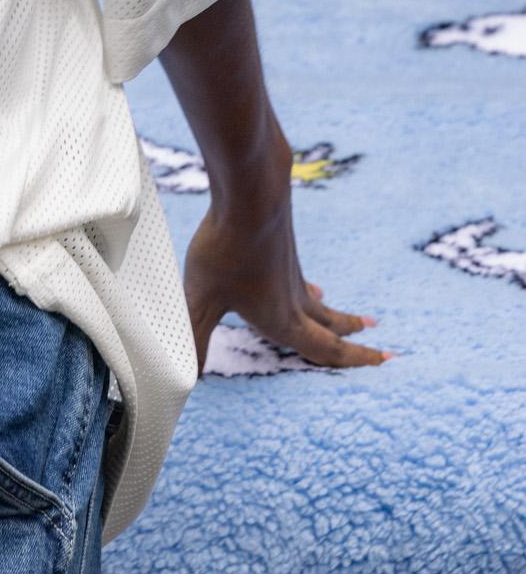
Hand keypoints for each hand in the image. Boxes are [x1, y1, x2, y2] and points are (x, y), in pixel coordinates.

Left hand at [179, 130, 390, 376]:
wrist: (250, 194)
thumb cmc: (226, 250)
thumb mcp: (202, 299)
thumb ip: (196, 337)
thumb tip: (189, 379)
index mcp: (282, 321)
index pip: (324, 351)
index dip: (354, 361)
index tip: (385, 361)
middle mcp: (295, 300)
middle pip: (331, 330)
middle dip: (355, 345)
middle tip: (384, 353)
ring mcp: (292, 271)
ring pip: (320, 304)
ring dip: (338, 318)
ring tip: (357, 322)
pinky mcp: (284, 248)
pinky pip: (303, 280)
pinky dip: (313, 293)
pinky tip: (310, 284)